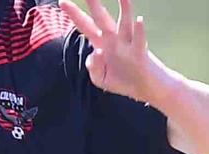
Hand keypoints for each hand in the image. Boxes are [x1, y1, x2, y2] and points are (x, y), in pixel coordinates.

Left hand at [59, 0, 174, 105]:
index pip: (86, 27)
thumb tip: (96, 51)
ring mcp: (128, 45)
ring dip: (124, 9)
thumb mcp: (100, 79)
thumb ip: (92, 67)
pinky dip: (139, 31)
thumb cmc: (123, 81)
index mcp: (101, 44)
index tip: (62, 1)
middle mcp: (114, 41)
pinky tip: (139, 20)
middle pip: (102, 19)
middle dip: (94, 5)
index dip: (75, 15)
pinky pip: (139, 41)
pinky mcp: (140, 54)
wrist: (146, 90)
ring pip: (125, 24)